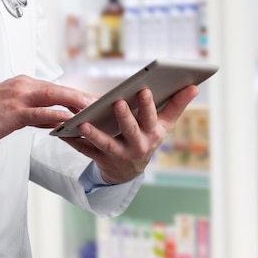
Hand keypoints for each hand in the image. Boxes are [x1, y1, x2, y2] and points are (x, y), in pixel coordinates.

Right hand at [0, 75, 95, 145]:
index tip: (93, 99)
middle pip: (59, 89)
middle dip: (82, 96)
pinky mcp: (13, 112)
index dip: (76, 94)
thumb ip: (36, 114)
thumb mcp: (14, 112)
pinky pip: (39, 112)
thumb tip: (57, 120)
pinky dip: (55, 115)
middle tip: (101, 103)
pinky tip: (69, 120)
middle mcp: (23, 86)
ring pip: (53, 97)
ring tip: (93, 110)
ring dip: (75, 103)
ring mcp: (18, 97)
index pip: (56, 88)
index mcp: (24, 84)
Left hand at [61, 85, 199, 183]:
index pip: (151, 118)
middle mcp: (137, 146)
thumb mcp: (164, 125)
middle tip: (117, 102)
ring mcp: (118, 155)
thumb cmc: (148, 137)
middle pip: (130, 130)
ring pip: (105, 144)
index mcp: (153, 134)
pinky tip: (62, 131)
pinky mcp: (101, 160)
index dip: (148, 105)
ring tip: (83, 122)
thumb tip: (195, 86)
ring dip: (94, 134)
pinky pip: (85, 151)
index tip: (144, 90)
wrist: (130, 171)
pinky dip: (73, 141)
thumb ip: (177, 104)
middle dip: (124, 117)